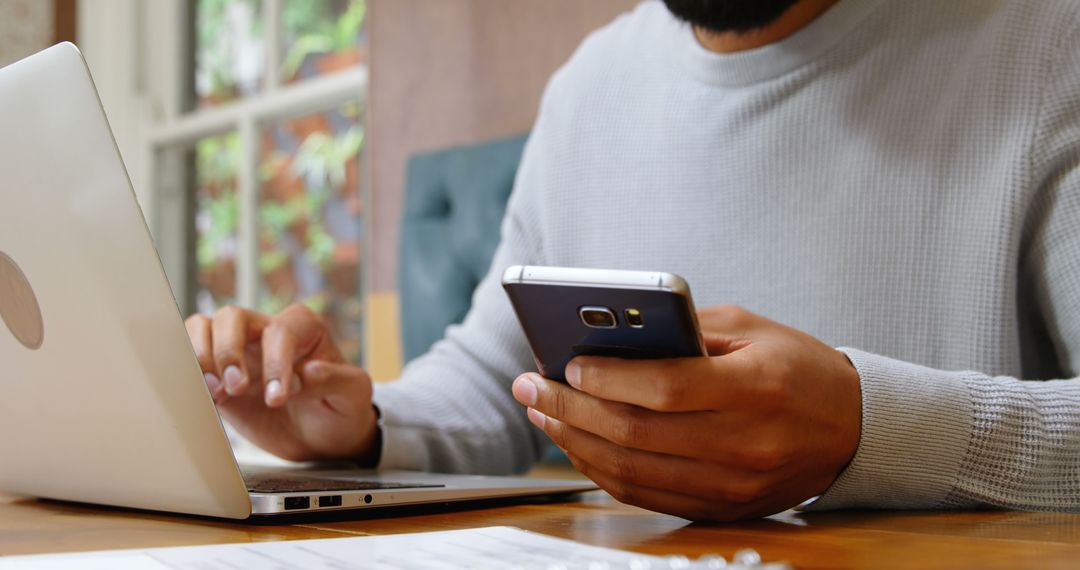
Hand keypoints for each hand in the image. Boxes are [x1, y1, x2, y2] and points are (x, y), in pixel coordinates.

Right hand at [184, 304, 378, 462]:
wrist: (325, 438)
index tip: (277, 398)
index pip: (280, 331)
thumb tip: (306, 373)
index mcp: (304, 328)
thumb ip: (333, 380)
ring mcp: (240, 353)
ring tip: (215, 391)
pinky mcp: (220, 379)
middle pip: (231, 317)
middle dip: (228, 351)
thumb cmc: (342, 408)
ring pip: (204, 327)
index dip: (275, 362)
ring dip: (200, 356)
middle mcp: (266, 332)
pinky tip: (203, 397)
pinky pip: (190, 360)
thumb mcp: (354, 395)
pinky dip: (187, 372)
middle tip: (238, 388)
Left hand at [511, 305, 860, 520]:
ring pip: (633, 471)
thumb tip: (611, 337)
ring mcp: (733, 485)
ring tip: (542, 412)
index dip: (608, 377)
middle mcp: (744, 444)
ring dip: (575, 442)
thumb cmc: (798, 368)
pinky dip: (602, 471)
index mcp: (755, 389)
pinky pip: (647, 495)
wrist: (853, 430)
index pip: (665, 388)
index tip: (566, 362)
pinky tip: (577, 444)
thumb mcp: (753, 329)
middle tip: (528, 386)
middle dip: (570, 407)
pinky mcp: (723, 508)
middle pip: (637, 433)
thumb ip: (686, 331)